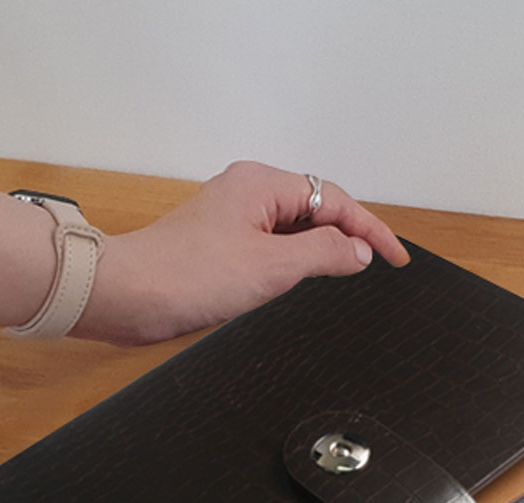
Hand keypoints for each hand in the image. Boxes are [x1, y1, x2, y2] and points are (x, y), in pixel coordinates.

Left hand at [74, 160, 410, 344]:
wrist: (127, 295)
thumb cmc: (187, 276)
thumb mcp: (271, 267)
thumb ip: (323, 255)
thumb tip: (358, 252)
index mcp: (263, 185)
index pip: (336, 201)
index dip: (370, 232)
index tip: (396, 259)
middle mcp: (248, 193)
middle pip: (317, 210)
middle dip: (348, 238)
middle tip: (376, 270)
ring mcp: (233, 218)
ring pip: (294, 230)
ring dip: (320, 252)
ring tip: (345, 278)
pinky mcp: (221, 245)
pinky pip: (272, 247)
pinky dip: (294, 263)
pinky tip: (301, 284)